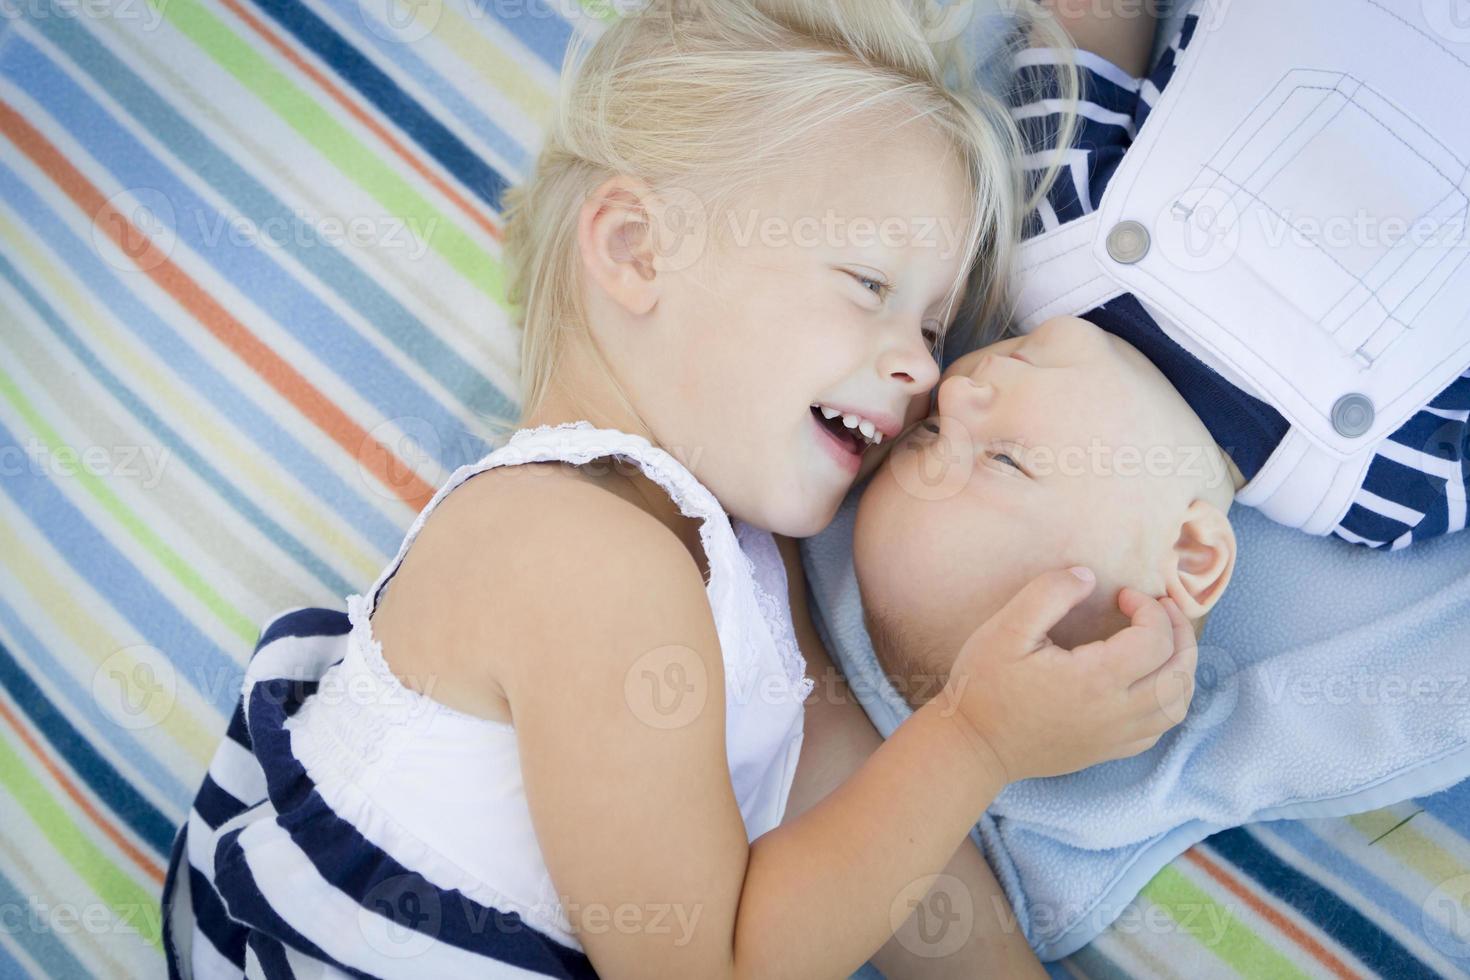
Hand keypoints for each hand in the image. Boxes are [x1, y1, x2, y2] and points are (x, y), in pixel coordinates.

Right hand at [939, 567, 1196, 782]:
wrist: (974, 746)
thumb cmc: (985, 686)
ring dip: (1181, 669)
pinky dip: (1167, 701)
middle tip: (1161, 609)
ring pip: (1176, 705)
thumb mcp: (1006, 628)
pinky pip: (1158, 729)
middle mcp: (1116, 712)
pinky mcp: (1108, 751)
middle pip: (1179, 673)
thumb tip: (1088, 577)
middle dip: (1180, 632)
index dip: (1150, 607)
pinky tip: (1148, 682)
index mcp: (1095, 679)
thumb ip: (1049, 593)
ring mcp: (1115, 737)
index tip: (1122, 595)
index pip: (1155, 638)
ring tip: (1164, 643)